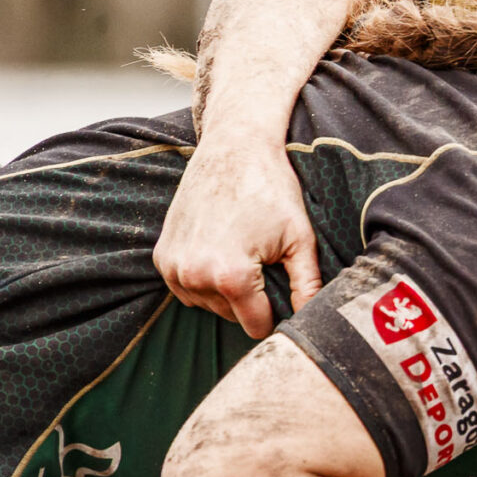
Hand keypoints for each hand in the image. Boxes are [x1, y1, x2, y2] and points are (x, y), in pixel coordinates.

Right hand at [156, 134, 322, 337]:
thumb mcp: (300, 239)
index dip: (276, 314)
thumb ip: (308, 285)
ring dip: (227, 291)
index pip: (256, 326)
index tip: (285, 295)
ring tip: (243, 253)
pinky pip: (187, 289)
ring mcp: (173, 268)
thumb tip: (315, 319)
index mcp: (230, 277)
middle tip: (264, 262)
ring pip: (208, 305)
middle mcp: (195, 277)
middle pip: (231, 316)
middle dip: (251, 298)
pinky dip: (204, 279)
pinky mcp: (161, 257)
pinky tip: (222, 251)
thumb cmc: (272, 191)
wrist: (233, 150)